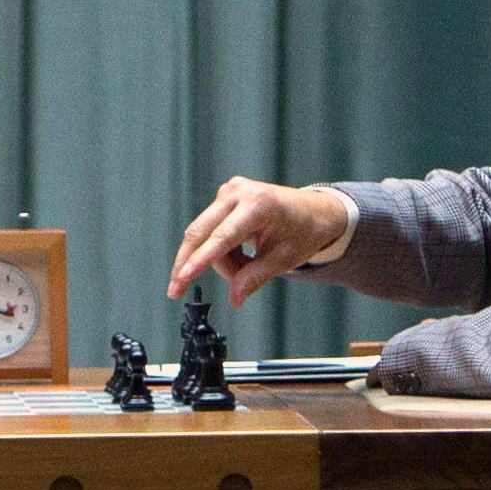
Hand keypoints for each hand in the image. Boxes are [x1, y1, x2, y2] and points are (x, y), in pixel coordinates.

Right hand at [167, 177, 354, 309]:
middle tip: (176, 290)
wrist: (314, 210)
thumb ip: (255, 278)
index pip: (223, 237)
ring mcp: (229, 191)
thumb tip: (234, 298)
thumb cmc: (304, 231)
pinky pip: (210, 230)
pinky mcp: (224, 196)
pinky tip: (241, 254)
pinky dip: (220, 249)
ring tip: (246, 268)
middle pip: (201, 232)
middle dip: (191, 263)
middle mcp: (239, 192)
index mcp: (259, 204)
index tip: (182, 276)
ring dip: (218, 260)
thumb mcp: (284, 259)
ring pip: (205, 235)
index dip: (201, 259)